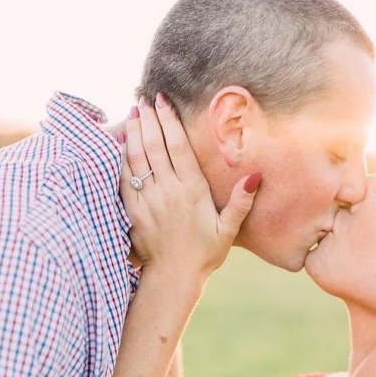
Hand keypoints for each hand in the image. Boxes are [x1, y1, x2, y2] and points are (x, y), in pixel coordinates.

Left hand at [121, 94, 259, 281]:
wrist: (174, 277)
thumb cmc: (204, 253)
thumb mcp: (228, 230)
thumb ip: (241, 202)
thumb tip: (254, 176)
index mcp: (192, 191)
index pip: (177, 147)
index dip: (169, 121)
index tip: (162, 101)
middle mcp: (168, 191)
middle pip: (154, 145)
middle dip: (148, 119)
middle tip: (143, 99)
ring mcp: (148, 200)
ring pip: (136, 157)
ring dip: (133, 132)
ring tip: (132, 112)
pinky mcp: (133, 210)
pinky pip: (124, 177)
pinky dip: (120, 156)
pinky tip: (120, 142)